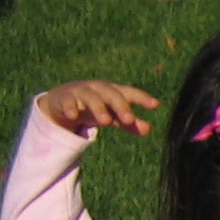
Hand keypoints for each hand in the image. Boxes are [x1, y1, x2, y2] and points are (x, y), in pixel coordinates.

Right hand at [42, 80, 157, 137]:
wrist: (63, 101)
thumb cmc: (96, 107)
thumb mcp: (113, 116)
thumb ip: (130, 123)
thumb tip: (149, 130)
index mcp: (114, 92)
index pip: (130, 93)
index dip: (143, 98)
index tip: (156, 105)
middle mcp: (99, 89)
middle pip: (112, 94)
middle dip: (121, 106)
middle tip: (129, 119)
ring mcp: (81, 92)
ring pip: (91, 98)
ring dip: (99, 108)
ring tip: (106, 121)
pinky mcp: (64, 98)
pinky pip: (68, 102)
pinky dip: (71, 107)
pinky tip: (73, 116)